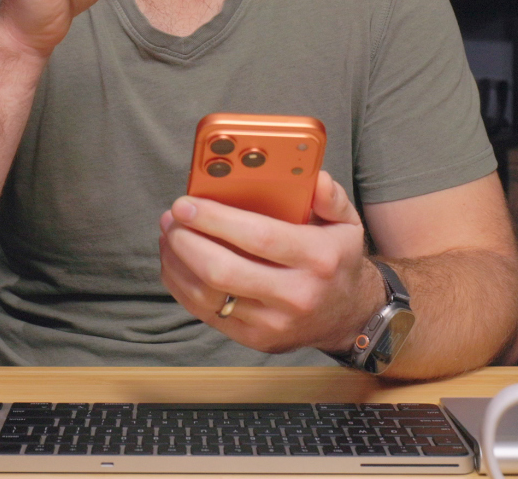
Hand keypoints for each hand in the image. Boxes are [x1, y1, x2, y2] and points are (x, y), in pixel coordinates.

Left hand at [158, 172, 380, 355]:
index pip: (259, 237)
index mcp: (318, 258)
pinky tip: (176, 262)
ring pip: (209, 295)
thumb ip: (330, 196)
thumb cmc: (337, 261)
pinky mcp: (256, 339)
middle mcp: (297, 295)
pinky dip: (182, 286)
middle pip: (224, 271)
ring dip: (178, 262)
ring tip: (169, 235)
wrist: (348, 316)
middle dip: (187, 241)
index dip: (216, 219)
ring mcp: (274, 323)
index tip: (187, 203)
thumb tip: (316, 178)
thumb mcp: (345, 223)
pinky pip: (207, 313)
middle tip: (172, 218)